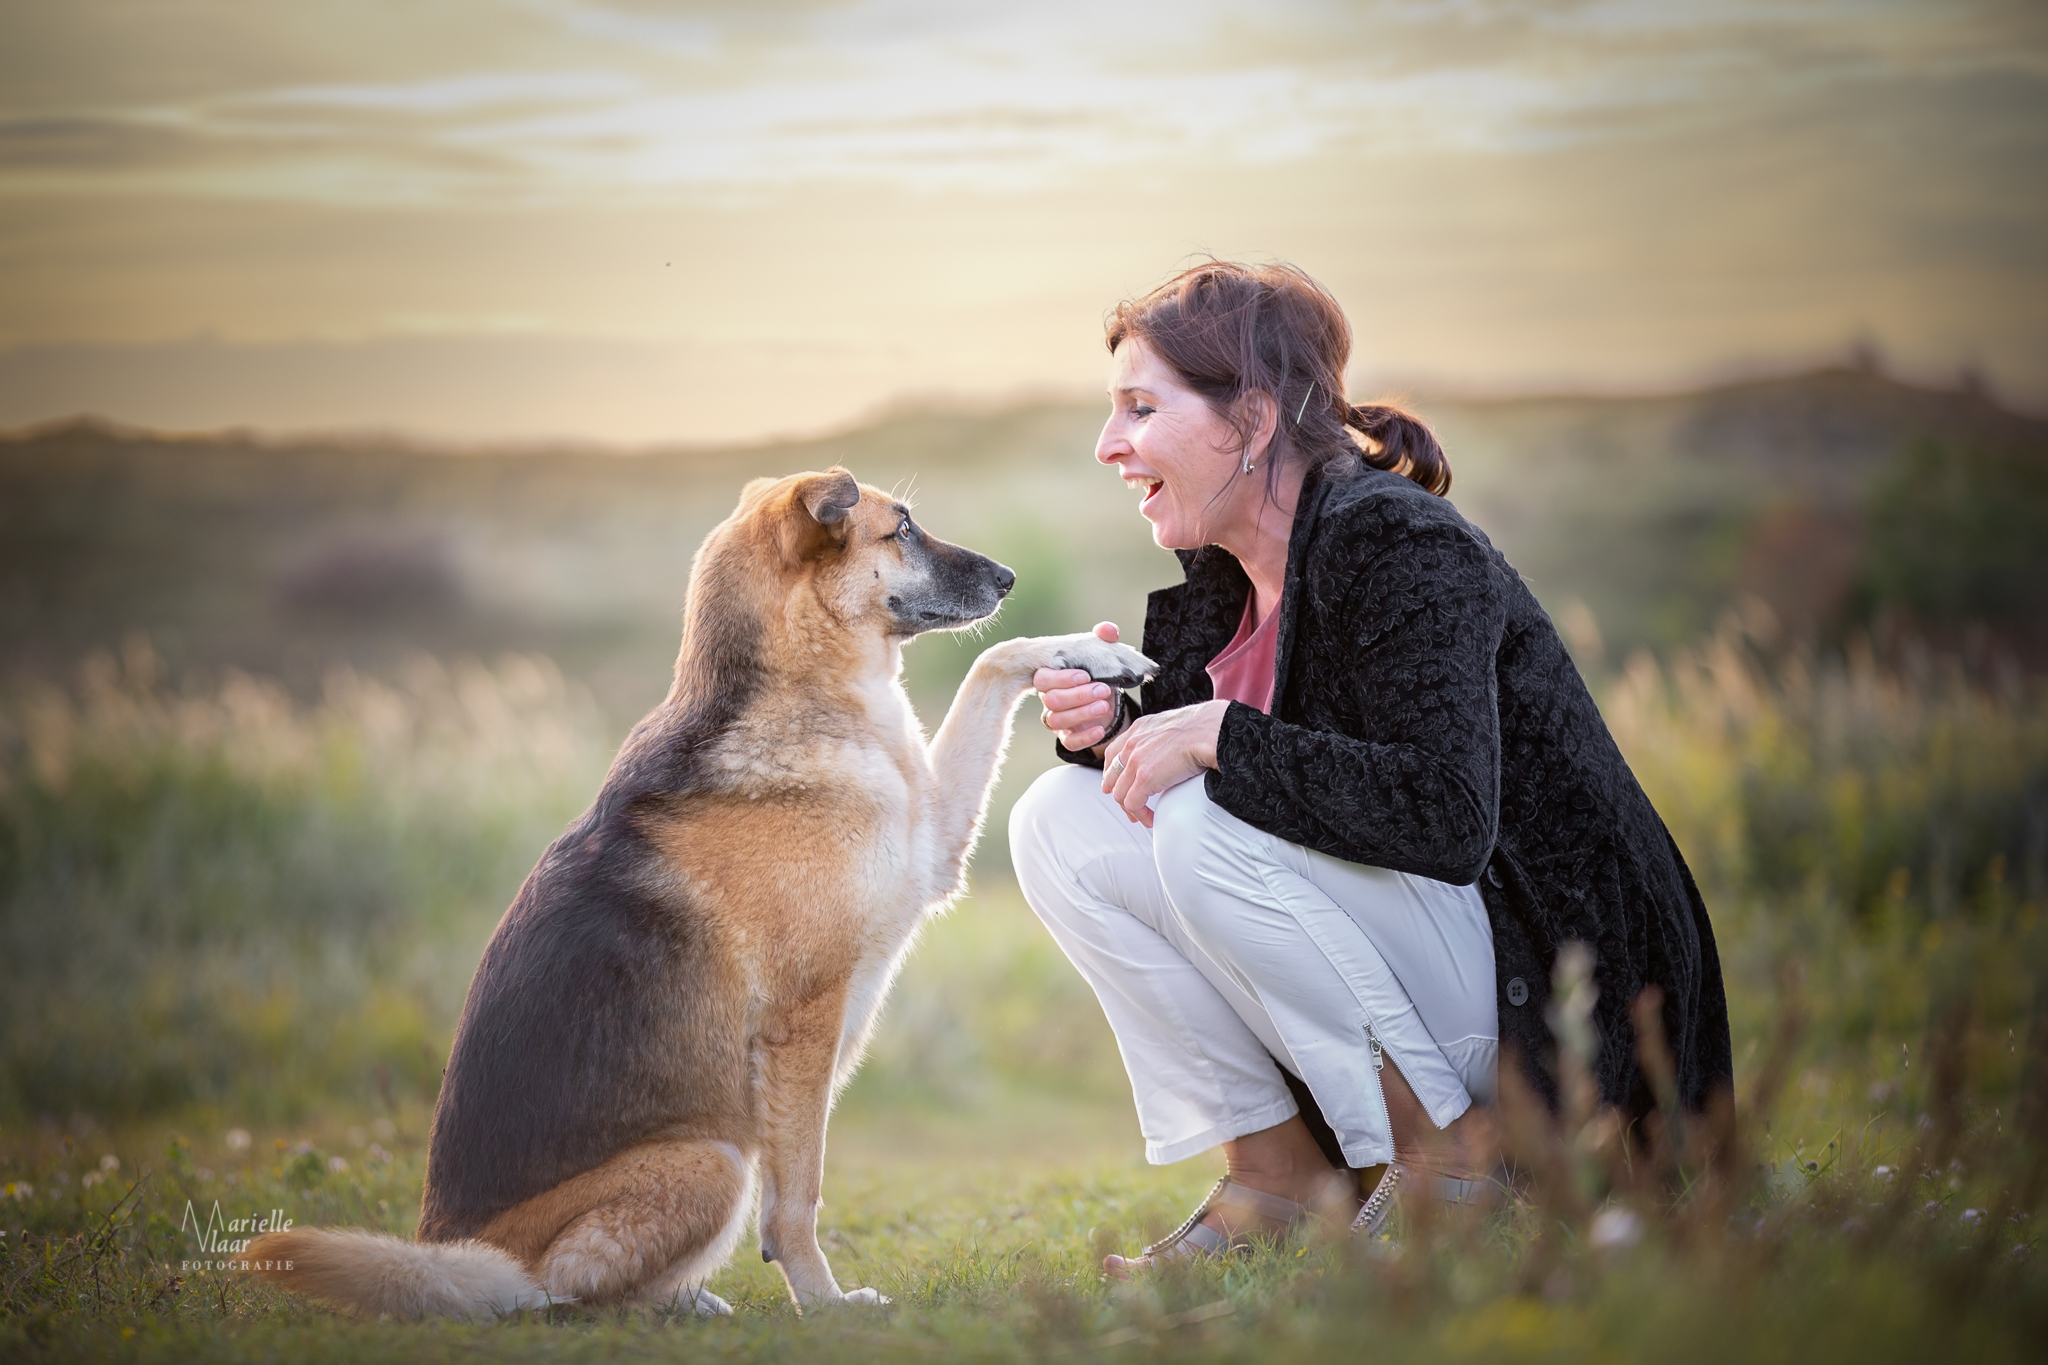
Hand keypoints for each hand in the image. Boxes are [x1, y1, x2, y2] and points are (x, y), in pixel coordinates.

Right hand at [1033, 622, 1124, 751]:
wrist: (1106, 699)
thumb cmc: (1097, 673)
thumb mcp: (1101, 655)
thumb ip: (1104, 640)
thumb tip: (1108, 630)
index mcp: (1051, 677)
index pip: (1043, 678)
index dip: (1062, 678)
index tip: (1086, 675)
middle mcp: (1049, 699)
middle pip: (1051, 700)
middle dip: (1078, 695)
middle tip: (1103, 689)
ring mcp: (1057, 719)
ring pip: (1057, 720)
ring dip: (1082, 714)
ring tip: (1104, 706)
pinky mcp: (1068, 736)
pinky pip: (1069, 742)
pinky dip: (1084, 737)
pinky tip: (1101, 729)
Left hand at [1101, 699, 1228, 827]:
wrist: (1209, 731)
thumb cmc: (1203, 728)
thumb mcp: (1173, 727)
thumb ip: (1162, 739)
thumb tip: (1168, 751)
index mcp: (1139, 729)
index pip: (1113, 753)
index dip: (1112, 772)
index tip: (1115, 784)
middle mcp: (1132, 743)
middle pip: (1112, 775)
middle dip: (1117, 793)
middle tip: (1128, 806)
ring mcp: (1135, 761)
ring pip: (1120, 793)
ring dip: (1131, 809)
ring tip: (1142, 817)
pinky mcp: (1144, 778)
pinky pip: (1133, 804)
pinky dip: (1140, 815)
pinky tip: (1150, 819)